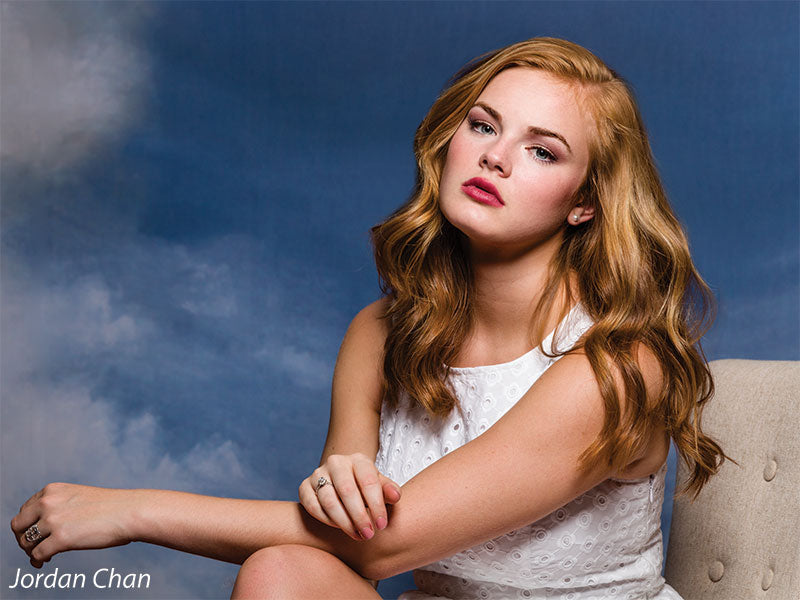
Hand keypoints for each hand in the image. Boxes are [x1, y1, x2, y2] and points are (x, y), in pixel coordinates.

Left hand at [10, 483, 134, 567]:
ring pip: (25, 542)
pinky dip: (38, 561)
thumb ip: (59, 505)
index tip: (34, 534)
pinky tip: (44, 563)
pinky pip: (37, 554)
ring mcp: (53, 520)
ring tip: (41, 557)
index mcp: (53, 490)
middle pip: (18, 526)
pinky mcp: (61, 539)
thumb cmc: (111, 506)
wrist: (130, 512)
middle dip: (23, 538)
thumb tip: (43, 527)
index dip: (27, 524)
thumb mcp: (78, 497)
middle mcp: (48, 502)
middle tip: (33, 547)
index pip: (26, 509)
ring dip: (31, 551)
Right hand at [298, 454, 400, 540]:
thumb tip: (395, 496)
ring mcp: (318, 473)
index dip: (376, 505)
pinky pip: (313, 507)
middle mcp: (336, 462)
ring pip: (329, 500)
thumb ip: (389, 491)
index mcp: (358, 459)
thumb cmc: (366, 488)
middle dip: (359, 516)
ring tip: (357, 535)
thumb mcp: (381, 487)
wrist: (342, 485)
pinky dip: (327, 521)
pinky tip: (340, 528)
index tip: (382, 525)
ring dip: (344, 522)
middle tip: (368, 535)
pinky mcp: (304, 487)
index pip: (368, 481)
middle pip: (347, 490)